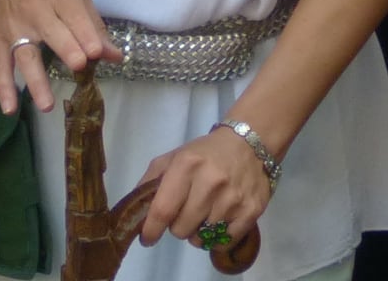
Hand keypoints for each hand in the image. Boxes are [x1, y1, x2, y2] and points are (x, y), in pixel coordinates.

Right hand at [0, 0, 120, 114]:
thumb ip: (93, 25)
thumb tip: (114, 56)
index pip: (75, 17)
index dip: (87, 36)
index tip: (97, 53)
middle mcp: (36, 12)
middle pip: (53, 34)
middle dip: (67, 50)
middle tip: (79, 66)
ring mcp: (14, 28)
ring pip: (26, 55)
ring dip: (36, 80)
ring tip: (47, 105)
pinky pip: (0, 64)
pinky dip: (3, 87)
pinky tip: (9, 109)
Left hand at [135, 126, 273, 249]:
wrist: (247, 146)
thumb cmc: (204, 153)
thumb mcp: (173, 157)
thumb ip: (151, 179)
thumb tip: (136, 207)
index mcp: (186, 166)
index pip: (163, 208)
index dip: (152, 229)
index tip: (147, 239)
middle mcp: (210, 182)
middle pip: (182, 228)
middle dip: (177, 227)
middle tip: (183, 215)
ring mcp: (232, 199)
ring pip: (203, 237)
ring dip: (197, 232)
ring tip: (202, 216)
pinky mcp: (251, 211)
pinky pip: (225, 241)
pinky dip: (217, 239)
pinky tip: (217, 223)